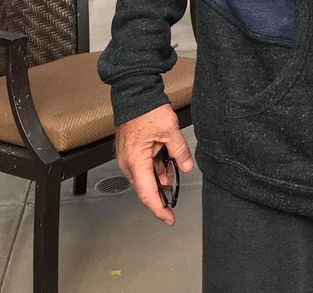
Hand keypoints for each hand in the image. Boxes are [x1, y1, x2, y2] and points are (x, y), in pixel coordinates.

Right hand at [115, 104, 193, 225]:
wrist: (134, 93)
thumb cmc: (147, 110)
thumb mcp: (170, 130)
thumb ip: (179, 151)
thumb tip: (185, 166)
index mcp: (136, 161)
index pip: (147, 193)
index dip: (158, 209)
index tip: (168, 218)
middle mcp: (128, 162)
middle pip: (144, 188)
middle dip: (159, 197)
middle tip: (171, 206)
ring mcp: (127, 157)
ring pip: (144, 177)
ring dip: (158, 180)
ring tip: (172, 176)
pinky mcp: (130, 151)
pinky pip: (142, 167)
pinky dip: (154, 170)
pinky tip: (165, 167)